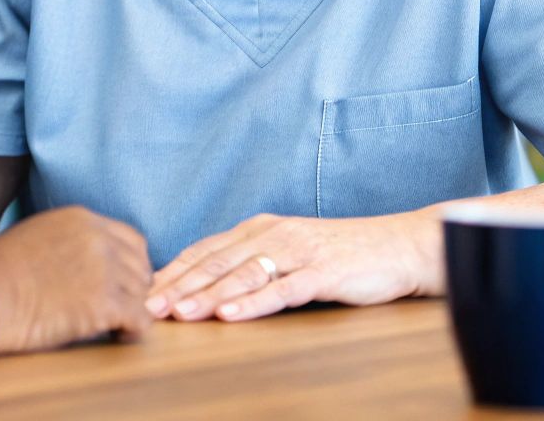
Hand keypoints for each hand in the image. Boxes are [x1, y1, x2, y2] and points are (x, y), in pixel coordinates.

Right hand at [0, 205, 152, 354]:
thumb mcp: (37, 237)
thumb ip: (69, 242)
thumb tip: (87, 265)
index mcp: (81, 219)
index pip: (132, 240)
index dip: (130, 265)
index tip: (120, 284)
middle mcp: (98, 239)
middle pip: (141, 267)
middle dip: (133, 290)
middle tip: (118, 308)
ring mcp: (105, 270)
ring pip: (141, 294)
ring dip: (130, 310)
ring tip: (113, 324)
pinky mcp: (105, 303)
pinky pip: (140, 320)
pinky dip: (132, 331)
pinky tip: (118, 335)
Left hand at [145, 210, 440, 322]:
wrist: (402, 247)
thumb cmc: (342, 255)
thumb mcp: (289, 252)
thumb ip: (252, 262)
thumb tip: (207, 285)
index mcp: (259, 228)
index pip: (205, 250)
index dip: (172, 271)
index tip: (140, 291)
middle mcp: (273, 234)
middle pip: (215, 262)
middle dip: (177, 285)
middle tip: (146, 306)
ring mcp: (298, 251)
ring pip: (242, 274)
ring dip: (207, 294)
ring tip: (179, 312)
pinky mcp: (323, 272)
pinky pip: (282, 289)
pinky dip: (253, 302)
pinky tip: (230, 314)